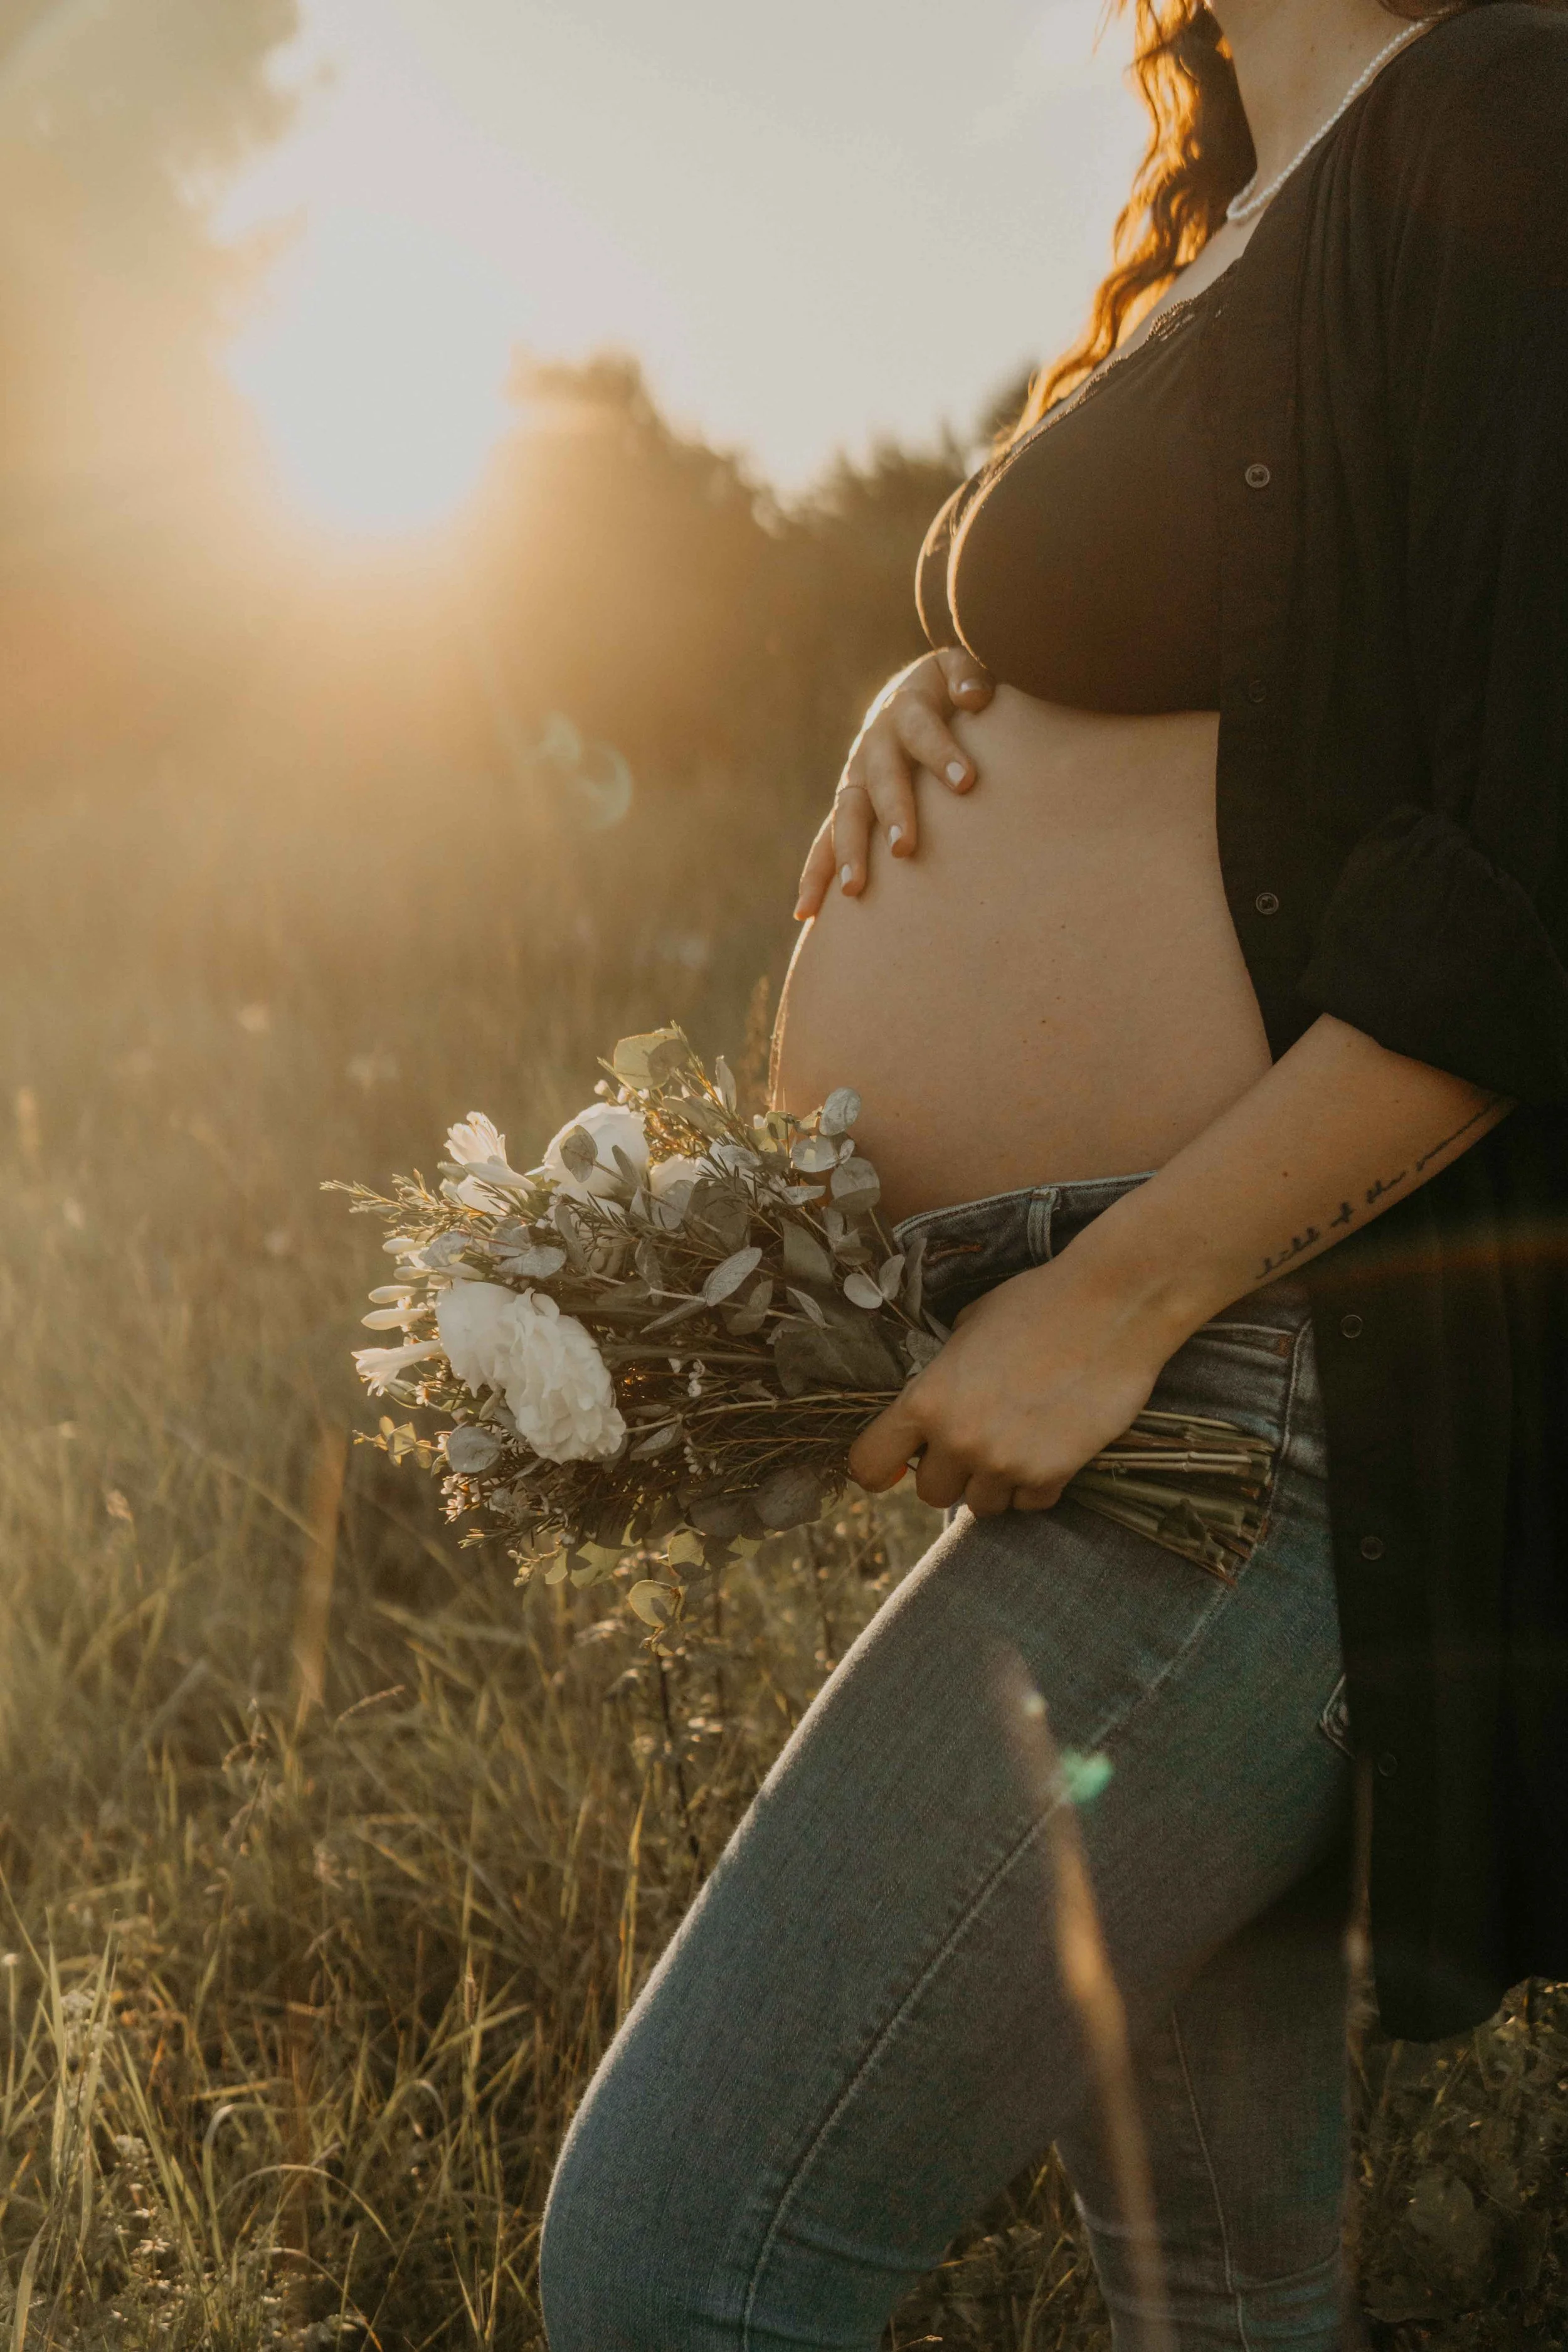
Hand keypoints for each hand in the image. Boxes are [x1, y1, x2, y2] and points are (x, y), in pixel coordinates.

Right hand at [794, 647, 993, 916]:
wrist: (908, 699)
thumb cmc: (946, 691)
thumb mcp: (957, 669)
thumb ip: (969, 675)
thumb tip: (974, 696)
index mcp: (905, 710)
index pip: (922, 730)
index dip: (941, 752)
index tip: (966, 781)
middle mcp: (874, 747)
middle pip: (880, 779)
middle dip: (892, 812)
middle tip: (906, 848)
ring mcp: (856, 778)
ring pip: (847, 815)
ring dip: (849, 852)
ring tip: (854, 889)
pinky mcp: (848, 807)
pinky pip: (826, 842)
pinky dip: (816, 875)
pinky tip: (806, 912)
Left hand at [849, 1243, 1182, 1517]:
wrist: (1113, 1305)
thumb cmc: (1039, 1303)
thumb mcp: (970, 1326)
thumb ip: (944, 1375)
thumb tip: (938, 1399)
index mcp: (927, 1400)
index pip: (868, 1465)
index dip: (881, 1466)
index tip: (900, 1459)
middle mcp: (959, 1439)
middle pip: (931, 1493)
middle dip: (951, 1472)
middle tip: (978, 1438)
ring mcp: (1006, 1462)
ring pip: (981, 1505)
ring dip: (995, 1482)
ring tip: (1018, 1440)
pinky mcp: (1052, 1474)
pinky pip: (1030, 1503)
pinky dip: (1037, 1484)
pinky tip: (1051, 1445)